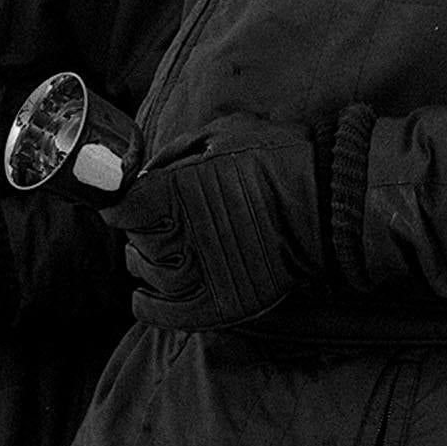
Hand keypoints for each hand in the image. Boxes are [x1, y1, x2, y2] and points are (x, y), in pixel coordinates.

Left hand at [105, 121, 325, 329]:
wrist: (326, 203)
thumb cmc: (278, 158)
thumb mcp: (222, 134)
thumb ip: (175, 154)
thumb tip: (144, 174)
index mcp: (173, 193)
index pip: (120, 207)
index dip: (122, 201)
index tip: (130, 198)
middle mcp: (176, 238)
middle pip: (133, 238)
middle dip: (143, 226)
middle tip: (163, 217)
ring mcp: (193, 276)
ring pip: (143, 271)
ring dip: (148, 258)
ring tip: (170, 247)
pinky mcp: (211, 306)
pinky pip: (156, 311)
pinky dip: (147, 301)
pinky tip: (152, 288)